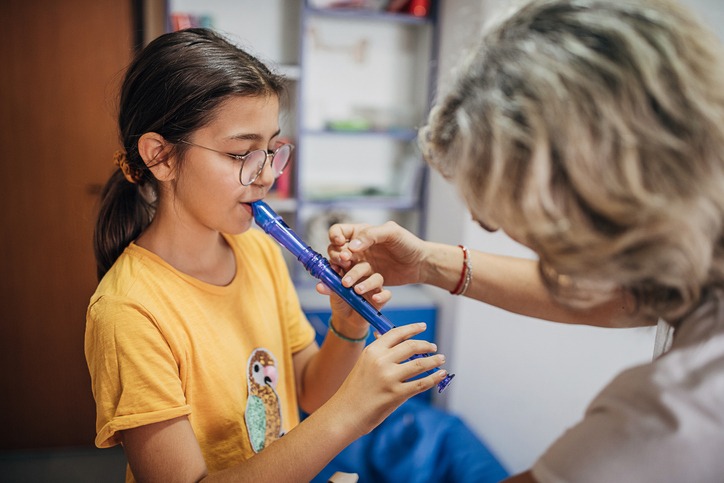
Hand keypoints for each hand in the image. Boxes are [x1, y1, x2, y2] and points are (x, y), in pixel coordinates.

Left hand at [315, 259, 390, 337]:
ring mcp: (374, 284)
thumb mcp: (332, 293)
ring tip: (357, 290)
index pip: (351, 258)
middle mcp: (365, 273)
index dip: (346, 258)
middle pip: (364, 266)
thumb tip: (320, 285)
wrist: (347, 319)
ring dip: (367, 284)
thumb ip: (328, 287)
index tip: (340, 261)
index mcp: (352, 267)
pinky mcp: (381, 297)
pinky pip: (386, 294)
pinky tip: (374, 299)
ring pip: (377, 278)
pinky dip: (382, 296)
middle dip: (355, 272)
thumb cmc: (340, 299)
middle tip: (345, 282)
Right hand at [328, 221, 426, 288]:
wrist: (419, 264)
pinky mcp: (366, 278)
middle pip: (335, 251)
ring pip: (342, 269)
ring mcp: (360, 264)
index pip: (338, 231)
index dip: (334, 236)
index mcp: (360, 233)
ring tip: (348, 283)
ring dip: (342, 275)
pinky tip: (360, 291)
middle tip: (345, 261)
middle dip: (336, 257)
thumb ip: (371, 235)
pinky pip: (355, 283)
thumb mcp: (392, 232)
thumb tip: (351, 246)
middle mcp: (356, 249)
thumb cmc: (407, 243)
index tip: (340, 243)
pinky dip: (354, 287)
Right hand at [329, 323, 447, 436]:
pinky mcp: (396, 394)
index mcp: (372, 350)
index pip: (396, 333)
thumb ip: (380, 353)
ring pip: (419, 364)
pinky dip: (434, 378)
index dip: (413, 328)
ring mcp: (389, 378)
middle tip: (433, 347)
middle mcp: (381, 361)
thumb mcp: (363, 364)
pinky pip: (421, 383)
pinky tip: (441, 374)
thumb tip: (399, 343)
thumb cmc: (355, 389)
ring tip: (441, 359)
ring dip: (434, 360)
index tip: (422, 327)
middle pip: (411, 346)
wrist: (345, 413)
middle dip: (426, 345)